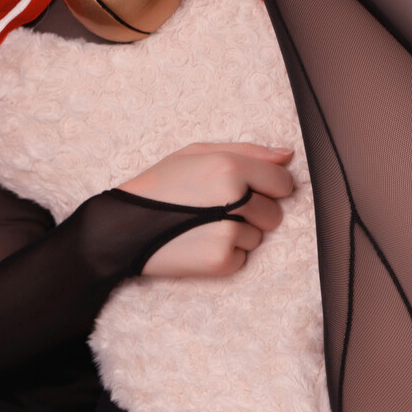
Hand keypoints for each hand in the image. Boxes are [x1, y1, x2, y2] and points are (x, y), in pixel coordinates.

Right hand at [125, 142, 293, 278]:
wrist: (124, 227)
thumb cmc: (161, 184)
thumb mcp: (197, 153)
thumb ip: (248, 150)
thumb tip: (288, 155)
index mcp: (231, 166)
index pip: (283, 182)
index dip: (270, 188)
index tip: (249, 192)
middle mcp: (235, 198)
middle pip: (274, 214)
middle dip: (254, 214)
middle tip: (217, 210)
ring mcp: (229, 231)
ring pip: (259, 237)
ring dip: (238, 235)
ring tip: (203, 226)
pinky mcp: (221, 260)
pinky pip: (242, 258)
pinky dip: (226, 255)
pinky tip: (198, 243)